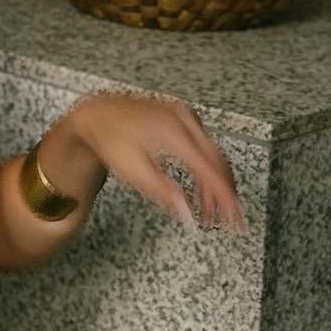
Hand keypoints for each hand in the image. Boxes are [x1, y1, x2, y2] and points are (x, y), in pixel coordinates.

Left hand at [66, 91, 246, 234]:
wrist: (98, 114)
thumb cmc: (111, 140)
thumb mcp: (133, 172)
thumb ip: (164, 193)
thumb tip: (188, 214)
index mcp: (175, 133)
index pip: (210, 169)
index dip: (224, 195)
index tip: (233, 215)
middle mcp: (185, 120)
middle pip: (217, 160)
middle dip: (222, 192)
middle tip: (226, 216)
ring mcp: (185, 115)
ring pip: (212, 152)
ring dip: (214, 181)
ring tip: (209, 207)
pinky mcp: (182, 116)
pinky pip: (204, 143)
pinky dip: (206, 165)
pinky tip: (201, 186)